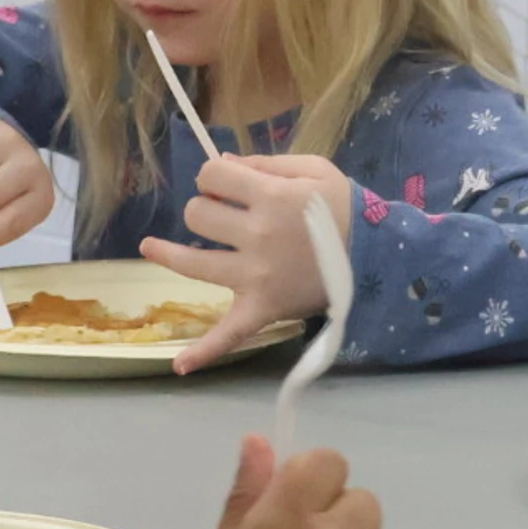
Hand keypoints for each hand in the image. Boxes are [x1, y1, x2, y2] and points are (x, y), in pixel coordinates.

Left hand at [148, 154, 355, 374]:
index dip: (215, 176)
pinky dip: (206, 351)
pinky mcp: (261, 308)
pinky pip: (230, 334)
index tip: (227, 183)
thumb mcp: (315, 170)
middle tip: (224, 215)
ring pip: (192, 262)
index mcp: (271, 197)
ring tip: (150, 247)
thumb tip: (222, 164)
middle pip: (198, 214)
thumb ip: (267, 163)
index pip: (213, 176)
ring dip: (168, 253)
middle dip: (207, 207)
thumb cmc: (345, 208)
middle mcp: (257, 235)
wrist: (377, 256)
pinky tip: (180, 365)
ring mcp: (255, 275)